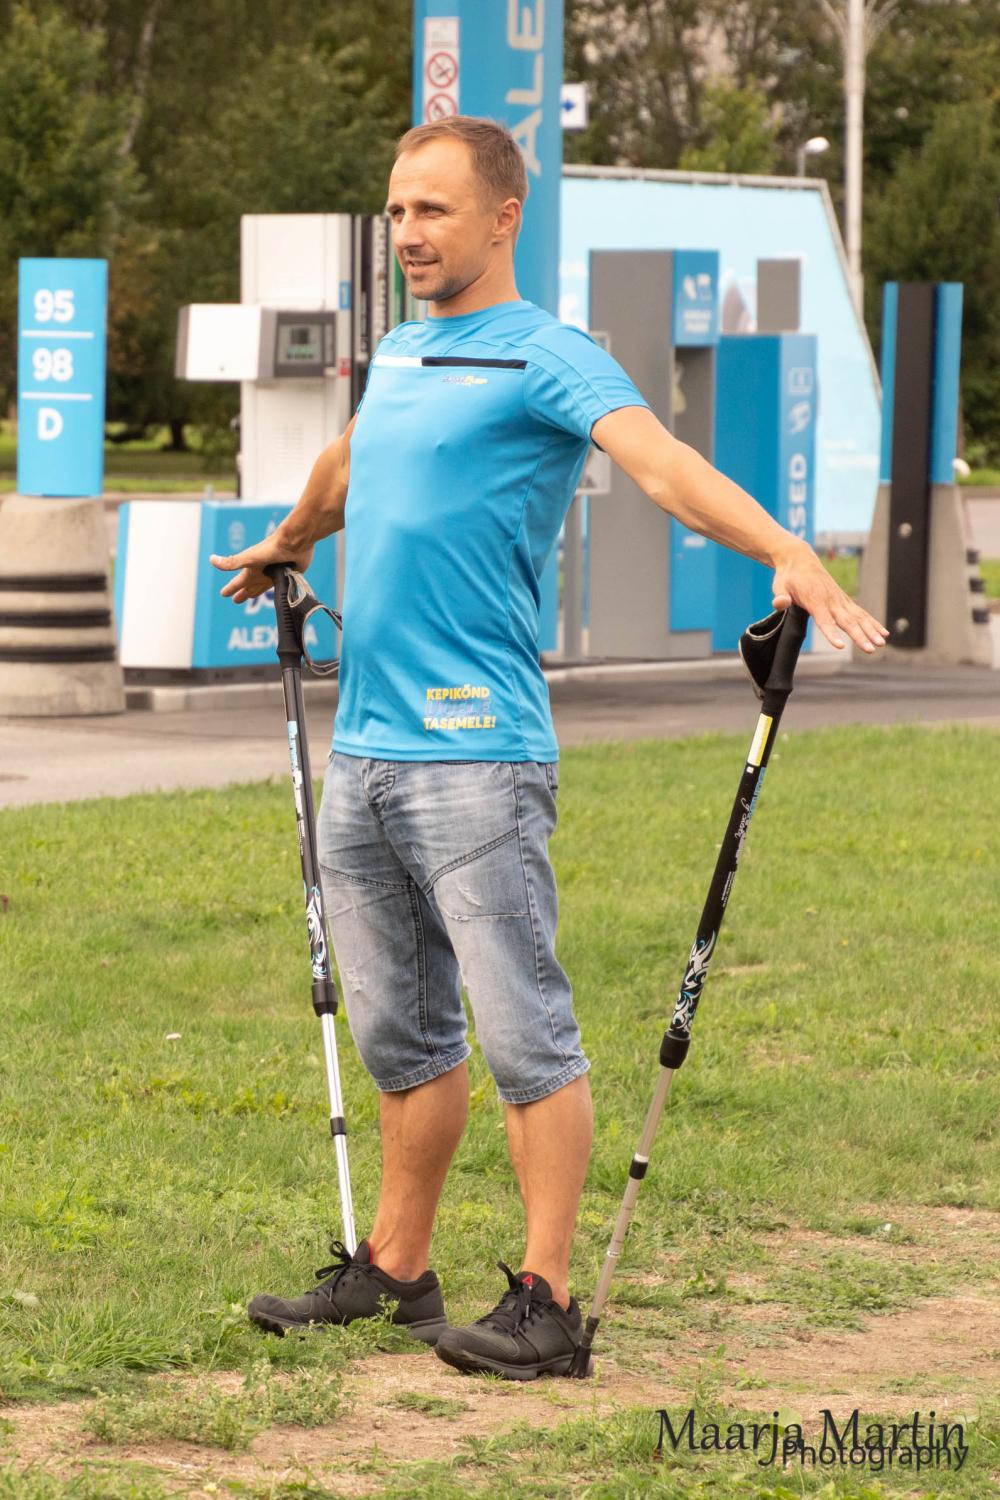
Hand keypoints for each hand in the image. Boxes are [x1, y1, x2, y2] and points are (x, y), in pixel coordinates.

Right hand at [209, 535, 313, 603]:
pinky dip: (276, 590)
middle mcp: (262, 572)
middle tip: (236, 601)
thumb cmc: (271, 549)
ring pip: (264, 586)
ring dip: (256, 592)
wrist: (294, 542)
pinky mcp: (289, 575)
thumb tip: (211, 559)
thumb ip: (232, 562)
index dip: (231, 589)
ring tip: (251, 597)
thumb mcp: (249, 558)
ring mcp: (275, 574)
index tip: (223, 594)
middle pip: (250, 586)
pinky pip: (281, 586)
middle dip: (243, 593)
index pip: (238, 583)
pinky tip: (277, 592)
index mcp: (252, 570)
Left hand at [772, 542, 888, 653]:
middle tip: (870, 649)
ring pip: (858, 617)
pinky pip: (861, 613)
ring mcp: (840, 599)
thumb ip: (780, 596)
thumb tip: (780, 603)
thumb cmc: (788, 576)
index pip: (824, 620)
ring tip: (881, 644)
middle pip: (847, 621)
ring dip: (871, 630)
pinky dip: (872, 623)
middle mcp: (831, 600)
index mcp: (814, 599)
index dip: (831, 633)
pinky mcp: (844, 600)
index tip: (839, 646)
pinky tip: (882, 633)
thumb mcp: (779, 585)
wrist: (799, 559)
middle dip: (860, 636)